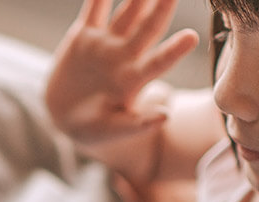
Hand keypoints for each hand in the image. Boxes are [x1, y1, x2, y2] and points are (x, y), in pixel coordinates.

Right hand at [45, 0, 198, 182]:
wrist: (66, 116)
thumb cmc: (94, 129)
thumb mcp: (111, 131)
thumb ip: (136, 124)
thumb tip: (165, 116)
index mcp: (133, 81)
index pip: (157, 63)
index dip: (174, 51)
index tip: (192, 37)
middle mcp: (124, 57)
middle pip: (147, 29)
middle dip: (161, 8)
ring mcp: (106, 44)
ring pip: (126, 13)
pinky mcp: (85, 35)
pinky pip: (94, 8)